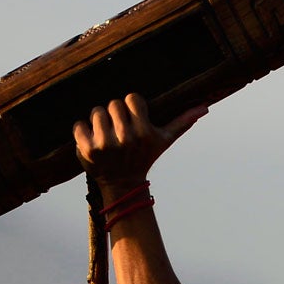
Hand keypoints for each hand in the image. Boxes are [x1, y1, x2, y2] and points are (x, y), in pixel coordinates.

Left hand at [71, 93, 207, 187]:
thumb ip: (183, 121)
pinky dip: (82, 131)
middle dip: (114, 114)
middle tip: (118, 129)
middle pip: (113, 103)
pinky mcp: (88, 149)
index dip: (130, 107)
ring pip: (96, 111)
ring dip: (98, 121)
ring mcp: (105, 144)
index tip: (132, 119)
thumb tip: (204, 107)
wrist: (123, 185)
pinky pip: (79, 125)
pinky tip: (92, 141)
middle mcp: (126, 137)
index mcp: (144, 132)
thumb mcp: (164, 140)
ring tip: (106, 135)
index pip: (131, 98)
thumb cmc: (144, 156)